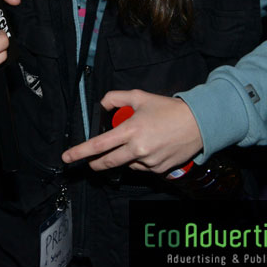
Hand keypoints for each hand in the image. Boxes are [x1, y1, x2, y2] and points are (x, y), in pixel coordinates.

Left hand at [60, 89, 202, 173]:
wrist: (199, 123)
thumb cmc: (168, 109)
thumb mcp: (139, 96)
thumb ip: (116, 98)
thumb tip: (102, 105)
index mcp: (131, 131)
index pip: (99, 145)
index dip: (80, 152)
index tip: (67, 157)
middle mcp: (138, 149)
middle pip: (108, 162)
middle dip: (95, 163)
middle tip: (90, 162)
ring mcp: (150, 162)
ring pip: (127, 164)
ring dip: (123, 157)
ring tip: (135, 143)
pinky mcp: (160, 170)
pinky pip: (142, 168)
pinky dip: (139, 160)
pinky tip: (149, 148)